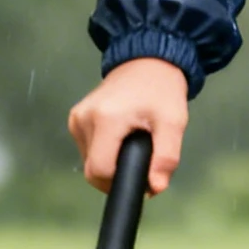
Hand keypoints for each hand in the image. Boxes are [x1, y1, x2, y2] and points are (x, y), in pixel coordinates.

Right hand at [68, 58, 189, 193]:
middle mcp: (83, 119)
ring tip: (134, 145)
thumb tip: (155, 188)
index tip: (142, 178)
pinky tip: (121, 139)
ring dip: (111, 163)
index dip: (120, 182)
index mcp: (105, 119)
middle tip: (143, 162)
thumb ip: (166, 157)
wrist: (148, 60)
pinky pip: (88, 148)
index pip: (100, 170)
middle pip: (93, 169)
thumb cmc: (162, 90)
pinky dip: (105, 152)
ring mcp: (76, 118)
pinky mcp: (75, 118)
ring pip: (89, 161)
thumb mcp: (173, 122)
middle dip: (117, 175)